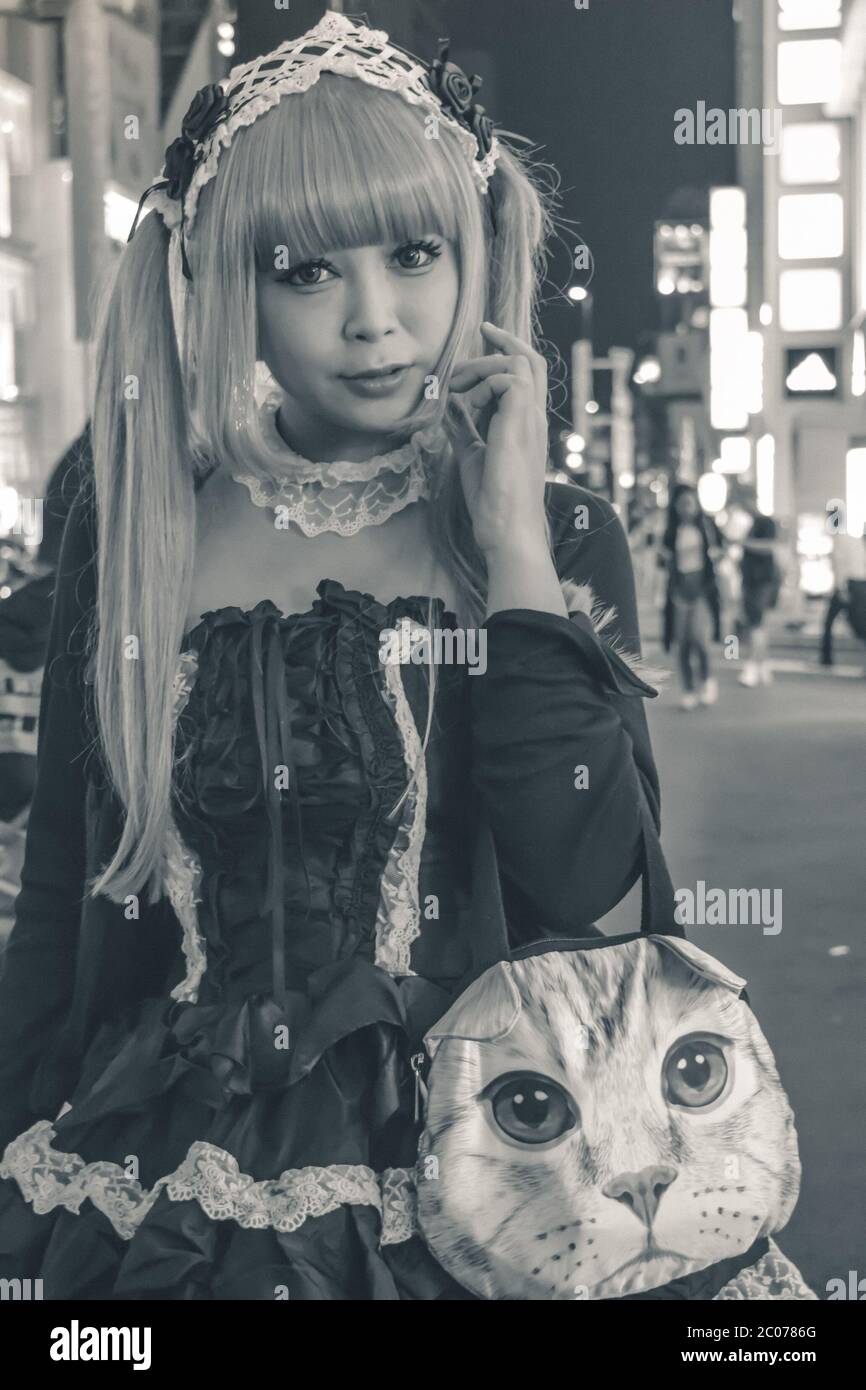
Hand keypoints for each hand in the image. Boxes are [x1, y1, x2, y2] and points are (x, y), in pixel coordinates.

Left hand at [447, 322, 548, 559]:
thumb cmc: (493, 500)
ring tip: (457, 388)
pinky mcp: (521, 424)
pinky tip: (467, 405)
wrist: (506, 528)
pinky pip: (509, 380)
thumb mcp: (471, 454)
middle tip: (473, 344)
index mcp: (525, 424)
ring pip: (518, 364)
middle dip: (502, 341)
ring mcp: (531, 420)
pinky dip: (484, 385)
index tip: (485, 335)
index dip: (507, 349)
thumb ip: (463, 428)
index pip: (526, 374)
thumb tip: (448, 407)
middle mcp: (534, 418)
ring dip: (483, 367)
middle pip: (531, 359)